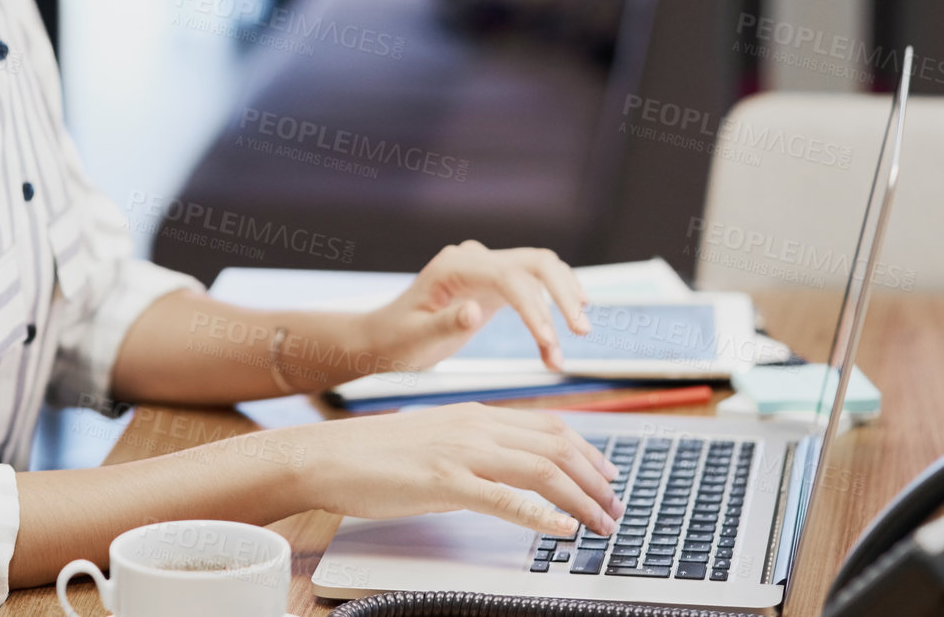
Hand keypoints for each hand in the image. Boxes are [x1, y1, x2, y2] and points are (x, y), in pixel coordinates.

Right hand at [280, 402, 625, 536]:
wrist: (329, 456)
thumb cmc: (376, 454)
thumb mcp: (437, 438)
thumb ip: (474, 448)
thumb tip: (508, 470)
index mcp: (476, 415)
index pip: (549, 426)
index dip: (589, 451)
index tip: (608, 475)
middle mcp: (476, 427)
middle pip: (556, 444)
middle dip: (595, 478)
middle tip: (615, 506)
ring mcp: (461, 453)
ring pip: (541, 470)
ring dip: (581, 499)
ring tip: (601, 523)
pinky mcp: (444, 482)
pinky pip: (505, 499)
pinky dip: (541, 515)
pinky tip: (563, 529)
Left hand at [362, 241, 589, 373]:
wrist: (383, 337)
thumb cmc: (396, 340)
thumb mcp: (415, 339)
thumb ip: (444, 324)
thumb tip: (473, 310)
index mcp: (455, 266)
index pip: (509, 277)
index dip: (535, 308)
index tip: (550, 342)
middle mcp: (475, 258)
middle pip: (536, 262)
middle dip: (564, 294)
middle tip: (582, 332)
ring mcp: (487, 267)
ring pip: (542, 271)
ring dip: (564, 302)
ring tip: (571, 344)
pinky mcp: (495, 283)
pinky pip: (533, 289)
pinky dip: (551, 312)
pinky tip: (556, 343)